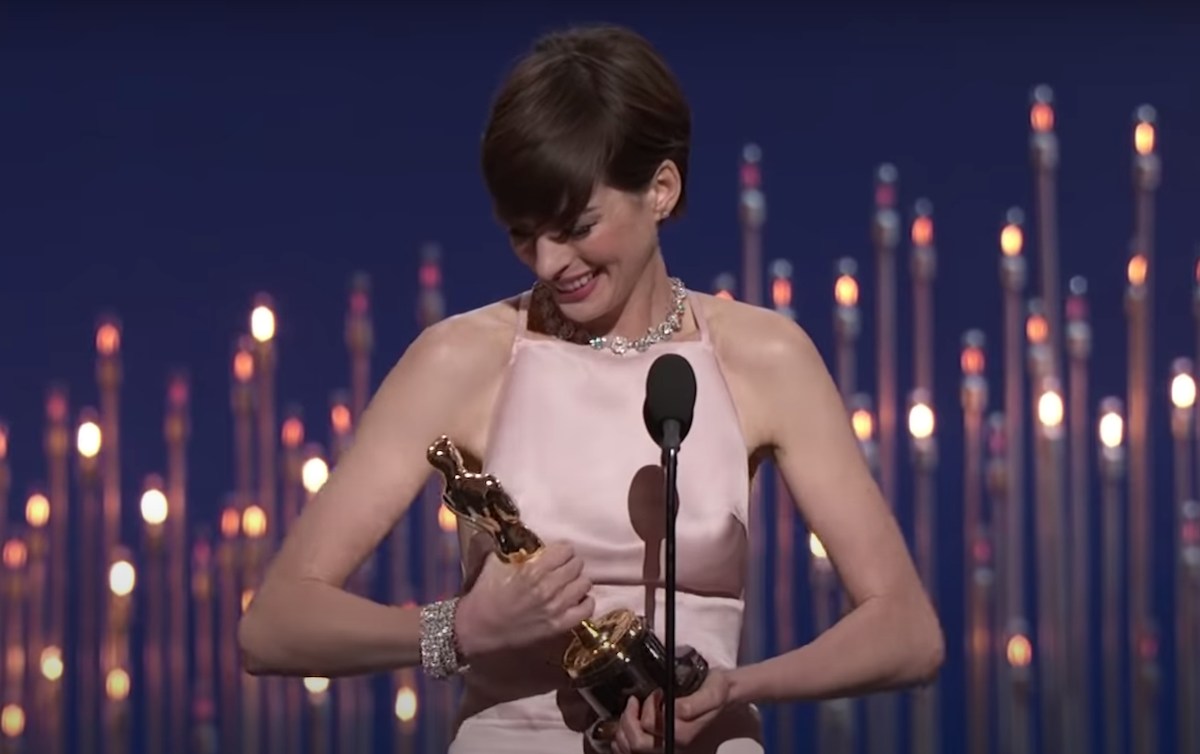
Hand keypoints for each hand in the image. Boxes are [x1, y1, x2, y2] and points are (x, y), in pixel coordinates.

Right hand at [454, 542, 593, 655]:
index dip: (561, 551)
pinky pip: (587, 609)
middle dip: (569, 564)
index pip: (566, 550)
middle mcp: (548, 587)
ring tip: (568, 584)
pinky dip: (584, 602)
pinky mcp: (559, 626)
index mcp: (533, 569)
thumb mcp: (493, 562)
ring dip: (577, 581)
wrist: (478, 628)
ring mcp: (556, 608)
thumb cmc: (484, 594)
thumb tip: (513, 528)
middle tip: (561, 568)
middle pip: (577, 565)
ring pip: (584, 584)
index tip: (556, 554)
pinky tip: (574, 600)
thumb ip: (506, 545)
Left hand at [612, 670, 732, 752]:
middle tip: (635, 702)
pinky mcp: (665, 748)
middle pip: (637, 744)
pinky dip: (624, 742)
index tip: (655, 693)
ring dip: (625, 730)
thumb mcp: (714, 691)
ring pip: (632, 751)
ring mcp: (670, 750)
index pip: (650, 727)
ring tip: (632, 713)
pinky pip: (634, 753)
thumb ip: (695, 703)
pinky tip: (629, 728)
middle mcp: (676, 748)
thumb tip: (673, 709)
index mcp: (685, 735)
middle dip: (629, 720)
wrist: (727, 702)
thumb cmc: (718, 693)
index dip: (647, 707)